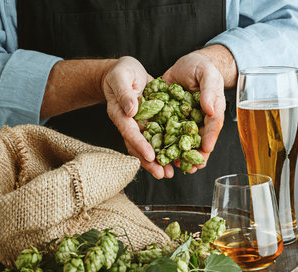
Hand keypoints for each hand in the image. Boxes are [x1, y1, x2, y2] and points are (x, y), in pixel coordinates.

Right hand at [103, 56, 173, 178]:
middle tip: (162, 174)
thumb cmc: (121, 72)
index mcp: (120, 114)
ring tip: (170, 173)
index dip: (140, 145)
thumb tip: (131, 110)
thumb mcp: (121, 77)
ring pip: (149, 146)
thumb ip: (125, 93)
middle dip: (150, 162)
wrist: (126, 71)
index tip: (150, 156)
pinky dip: (167, 148)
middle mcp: (130, 123)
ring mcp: (141, 125)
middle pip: (139, 146)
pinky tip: (177, 158)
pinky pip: (159, 137)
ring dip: (159, 160)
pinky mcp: (152, 122)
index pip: (130, 132)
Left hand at [163, 51, 225, 172]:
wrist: (185, 64)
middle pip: (195, 142)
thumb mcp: (208, 75)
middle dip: (192, 156)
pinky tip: (154, 153)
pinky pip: (162, 131)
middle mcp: (196, 121)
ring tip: (172, 168)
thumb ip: (209, 91)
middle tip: (190, 169)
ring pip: (178, 141)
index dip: (208, 140)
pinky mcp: (166, 117)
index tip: (205, 152)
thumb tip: (209, 109)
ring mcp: (181, 121)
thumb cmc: (203, 68)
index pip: (211, 129)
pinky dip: (159, 143)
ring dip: (175, 155)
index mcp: (210, 114)